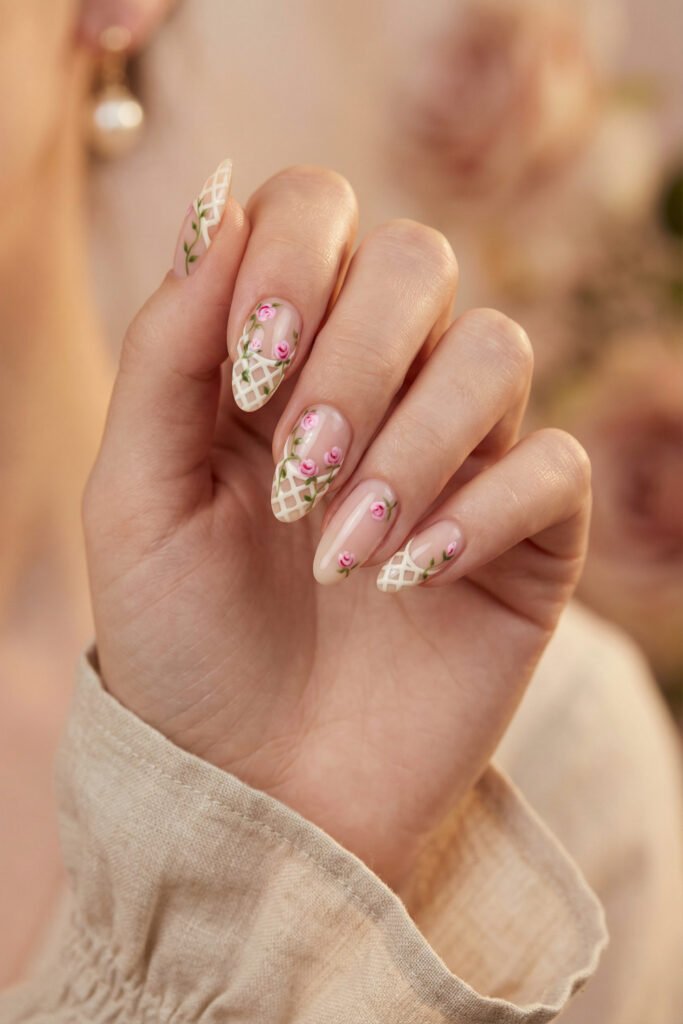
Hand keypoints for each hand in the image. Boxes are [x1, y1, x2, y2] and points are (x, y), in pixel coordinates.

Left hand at [83, 163, 590, 897]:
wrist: (258, 785)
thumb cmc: (186, 645)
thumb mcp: (137, 498)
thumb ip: (168, 350)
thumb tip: (219, 202)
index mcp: (280, 357)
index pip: (317, 209)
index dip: (292, 260)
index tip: (251, 371)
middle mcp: (379, 386)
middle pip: (419, 260)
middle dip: (355, 359)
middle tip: (297, 478)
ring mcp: (461, 454)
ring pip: (493, 351)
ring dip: (412, 445)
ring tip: (342, 551)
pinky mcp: (528, 533)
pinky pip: (554, 465)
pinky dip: (484, 512)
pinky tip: (415, 578)